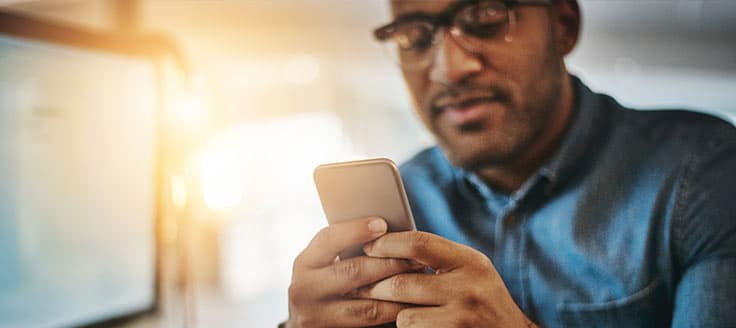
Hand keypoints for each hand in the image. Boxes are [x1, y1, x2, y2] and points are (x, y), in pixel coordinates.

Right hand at [287, 217, 419, 327]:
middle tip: (417, 258)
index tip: (382, 224)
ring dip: (398, 293)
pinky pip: (369, 324)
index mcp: (304, 263)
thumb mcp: (328, 266)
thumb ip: (346, 251)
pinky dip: (393, 314)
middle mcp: (302, 289)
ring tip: (421, 282)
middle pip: (352, 271)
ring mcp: (313, 316)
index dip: (355, 230)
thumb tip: (385, 229)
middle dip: (389, 263)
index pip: (328, 239)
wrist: (313, 322)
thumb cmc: (330, 286)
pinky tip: (409, 305)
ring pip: (366, 305)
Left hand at [355, 231, 536, 327]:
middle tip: (359, 286)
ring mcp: (462, 318)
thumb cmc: (484, 300)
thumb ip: (439, 257)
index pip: (419, 244)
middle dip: (375, 286)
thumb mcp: (471, 271)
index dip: (387, 244)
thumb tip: (386, 245)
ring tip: (392, 308)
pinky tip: (416, 324)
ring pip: (404, 315)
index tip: (368, 247)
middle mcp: (469, 288)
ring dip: (393, 313)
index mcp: (471, 262)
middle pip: (403, 282)